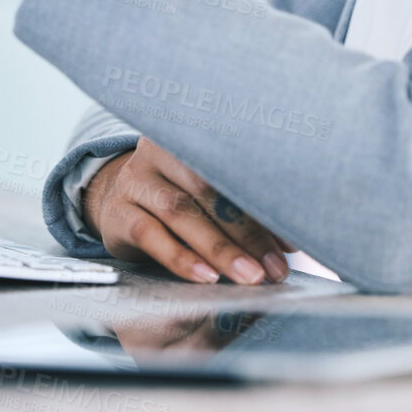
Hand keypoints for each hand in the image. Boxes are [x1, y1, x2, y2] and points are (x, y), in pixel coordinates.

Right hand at [82, 138, 294, 285]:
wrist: (118, 203)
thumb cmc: (179, 198)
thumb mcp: (211, 196)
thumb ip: (247, 213)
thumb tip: (288, 245)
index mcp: (192, 136)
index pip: (234, 167)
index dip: (265, 202)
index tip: (293, 239)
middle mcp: (160, 151)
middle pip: (209, 189)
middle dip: (247, 232)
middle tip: (274, 267)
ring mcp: (135, 180)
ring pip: (181, 212)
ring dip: (219, 248)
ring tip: (248, 276)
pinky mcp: (117, 212)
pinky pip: (150, 234)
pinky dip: (181, 258)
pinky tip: (206, 276)